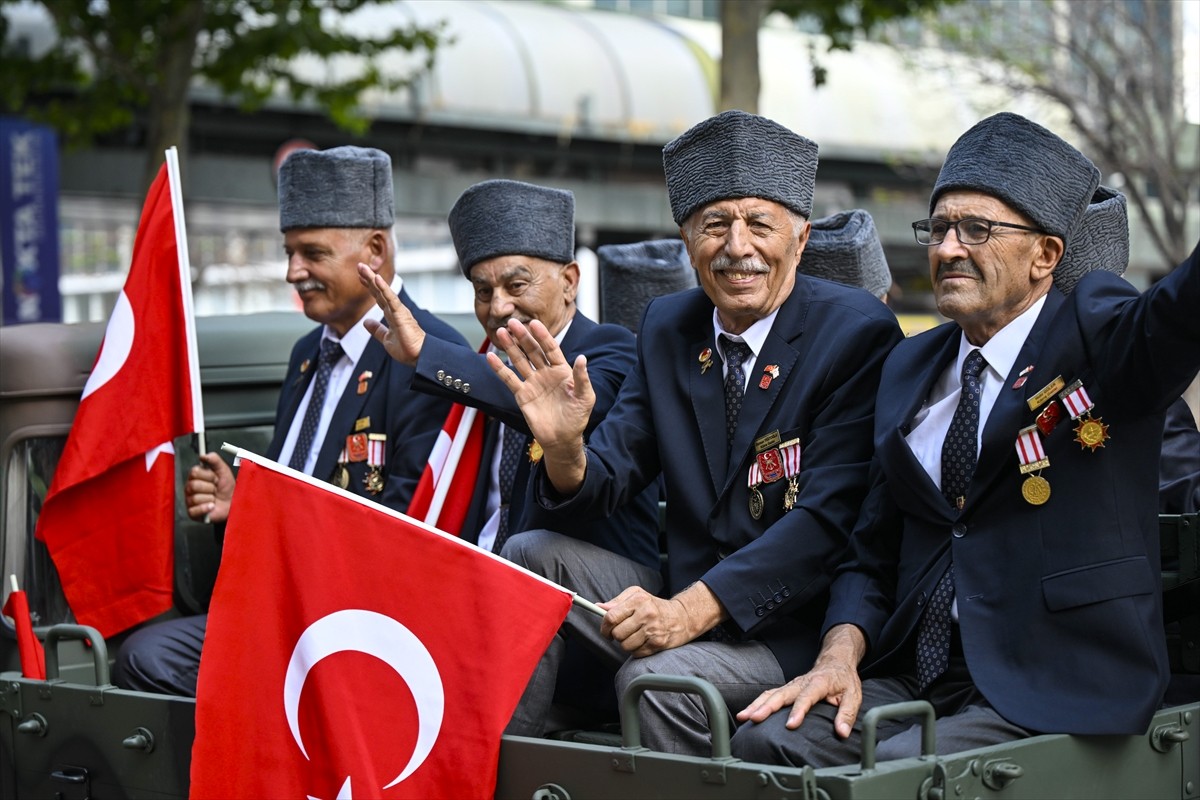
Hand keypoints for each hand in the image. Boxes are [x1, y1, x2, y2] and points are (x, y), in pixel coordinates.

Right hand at [185, 452, 235, 522]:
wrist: (233, 502)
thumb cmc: (227, 487)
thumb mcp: (223, 470)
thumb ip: (214, 460)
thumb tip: (203, 455)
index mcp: (195, 477)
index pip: (194, 472)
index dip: (208, 476)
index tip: (216, 478)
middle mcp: (190, 488)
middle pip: (194, 485)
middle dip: (210, 488)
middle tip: (215, 489)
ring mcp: (189, 500)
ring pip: (195, 498)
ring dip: (210, 498)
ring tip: (214, 498)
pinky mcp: (192, 513)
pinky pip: (194, 510)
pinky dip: (206, 508)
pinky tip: (212, 506)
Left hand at [357, 262, 424, 365]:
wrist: (419, 356)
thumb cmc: (407, 349)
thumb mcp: (386, 339)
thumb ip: (377, 330)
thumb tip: (365, 322)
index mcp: (391, 315)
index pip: (379, 297)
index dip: (370, 287)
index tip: (361, 277)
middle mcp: (395, 309)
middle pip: (379, 291)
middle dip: (369, 278)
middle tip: (359, 266)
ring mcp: (398, 310)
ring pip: (383, 291)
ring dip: (373, 279)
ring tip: (363, 268)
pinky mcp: (401, 314)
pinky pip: (390, 299)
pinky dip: (383, 289)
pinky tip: (377, 279)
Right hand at [488, 319, 593, 493]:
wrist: (562, 439)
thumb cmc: (577, 418)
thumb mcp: (585, 397)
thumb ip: (582, 377)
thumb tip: (582, 358)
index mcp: (562, 371)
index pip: (551, 348)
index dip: (543, 336)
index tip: (534, 323)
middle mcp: (546, 373)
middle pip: (532, 351)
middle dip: (523, 336)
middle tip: (512, 322)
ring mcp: (533, 383)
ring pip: (519, 360)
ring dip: (510, 347)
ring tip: (500, 332)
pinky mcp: (522, 395)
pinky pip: (509, 379)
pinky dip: (499, 368)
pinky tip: (490, 356)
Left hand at [599, 582, 722, 656]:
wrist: (682, 617)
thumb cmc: (655, 606)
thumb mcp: (637, 595)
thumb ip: (617, 601)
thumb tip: (598, 607)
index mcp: (638, 599)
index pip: (611, 617)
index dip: (604, 626)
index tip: (606, 630)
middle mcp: (646, 614)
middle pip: (617, 633)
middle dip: (616, 636)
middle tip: (623, 632)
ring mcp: (653, 630)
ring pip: (625, 645)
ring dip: (626, 644)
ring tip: (635, 636)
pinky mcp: (658, 643)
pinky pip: (636, 653)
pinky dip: (636, 650)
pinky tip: (643, 641)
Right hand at [736, 624, 865, 736]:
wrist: (835, 662)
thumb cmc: (843, 679)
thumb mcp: (853, 696)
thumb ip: (847, 714)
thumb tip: (842, 732)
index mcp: (818, 683)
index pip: (806, 697)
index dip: (798, 711)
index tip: (791, 725)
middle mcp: (801, 682)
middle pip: (781, 694)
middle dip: (766, 707)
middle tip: (755, 718)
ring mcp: (791, 685)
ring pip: (770, 693)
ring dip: (756, 705)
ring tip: (743, 717)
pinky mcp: (786, 689)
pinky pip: (769, 695)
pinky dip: (756, 703)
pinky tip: (746, 713)